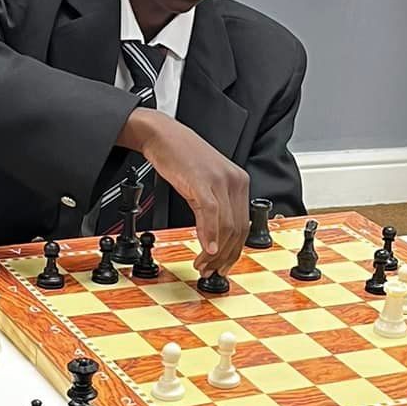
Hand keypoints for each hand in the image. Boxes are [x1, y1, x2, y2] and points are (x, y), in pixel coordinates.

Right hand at [120, 111, 249, 272]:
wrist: (162, 135)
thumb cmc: (181, 157)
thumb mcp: (204, 184)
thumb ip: (214, 208)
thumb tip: (215, 239)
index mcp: (239, 182)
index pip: (244, 225)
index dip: (234, 251)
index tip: (223, 265)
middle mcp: (235, 181)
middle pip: (237, 229)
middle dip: (224, 256)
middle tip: (210, 270)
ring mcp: (220, 180)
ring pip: (226, 225)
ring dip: (214, 251)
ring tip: (202, 263)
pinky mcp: (203, 180)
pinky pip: (211, 213)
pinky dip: (209, 234)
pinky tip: (205, 247)